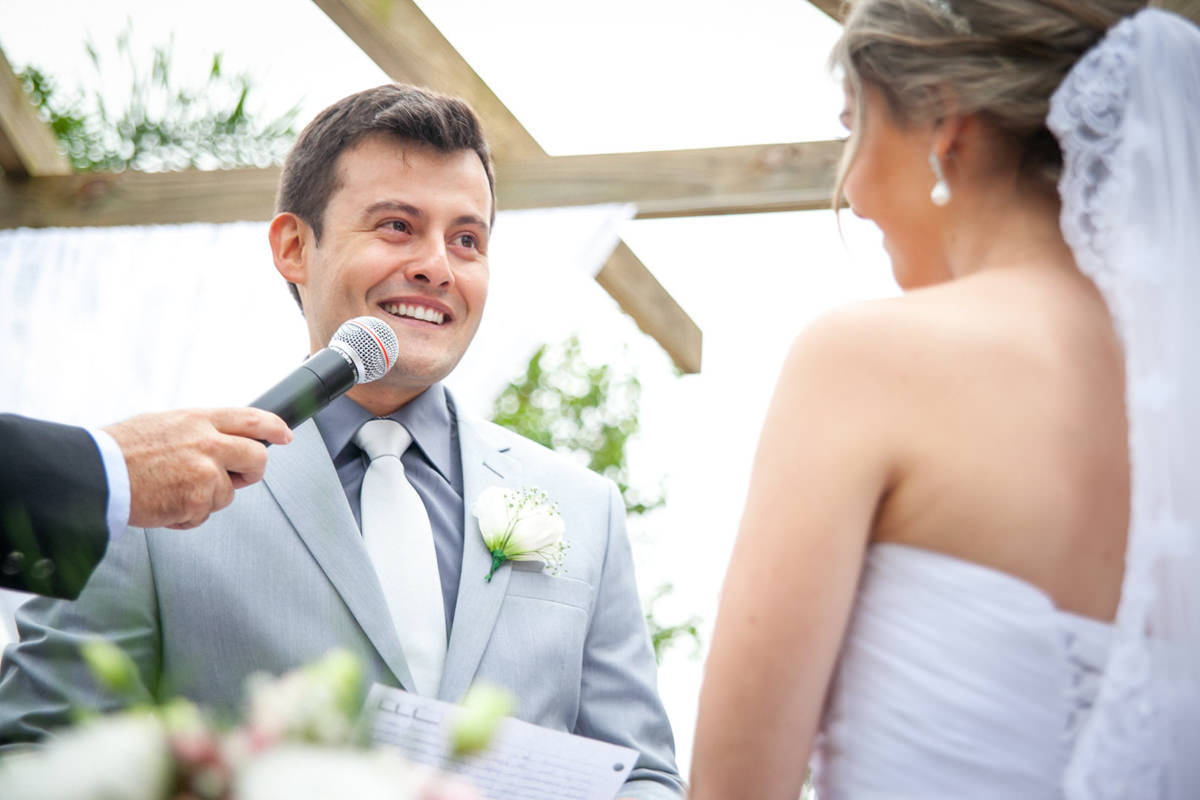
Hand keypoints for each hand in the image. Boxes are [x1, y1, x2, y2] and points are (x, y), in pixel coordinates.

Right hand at [104, 408, 291, 529]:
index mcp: (199, 420)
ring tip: (172, 489)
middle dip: (251, 472)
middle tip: (236, 478)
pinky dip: (186, 516)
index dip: (274, 427)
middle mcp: (208, 442)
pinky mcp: (197, 499)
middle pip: (257, 458)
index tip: (284, 435)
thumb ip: (197, 431)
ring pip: (227, 493)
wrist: (97, 474)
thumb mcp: (164, 424)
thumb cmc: (121, 451)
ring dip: (205, 499)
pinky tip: (164, 504)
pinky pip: (203, 515)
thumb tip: (220, 440)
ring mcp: (205, 472)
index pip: (251, 418)